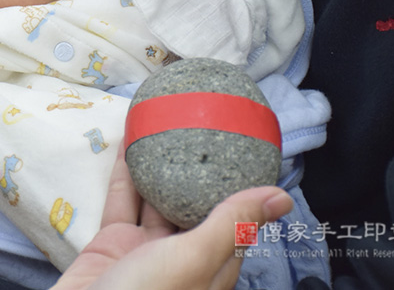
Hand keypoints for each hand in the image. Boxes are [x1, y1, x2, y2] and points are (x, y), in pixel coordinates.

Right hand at [52, 150, 293, 289]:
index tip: (241, 149)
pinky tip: (127, 146)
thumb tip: (282, 197)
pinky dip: (123, 175)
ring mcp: (144, 252)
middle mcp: (181, 259)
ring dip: (157, 166)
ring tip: (162, 126)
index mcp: (211, 267)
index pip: (234, 221)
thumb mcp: (195, 258)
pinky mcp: (111, 247)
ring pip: (155, 200)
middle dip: (194, 170)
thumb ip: (233, 223)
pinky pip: (121, 203)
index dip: (238, 186)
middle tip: (198, 125)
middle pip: (192, 206)